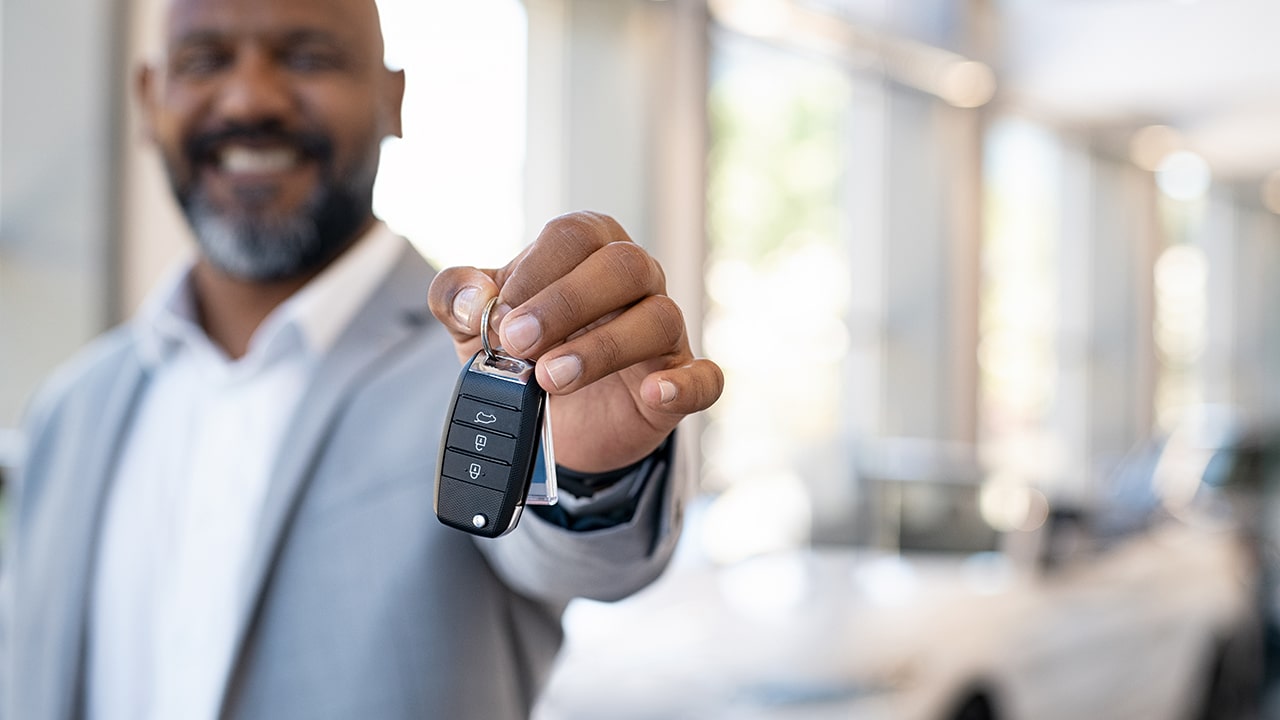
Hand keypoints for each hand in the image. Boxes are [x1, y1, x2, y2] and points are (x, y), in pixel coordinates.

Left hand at [427, 211, 723, 472]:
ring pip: (660, 318)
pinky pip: (704, 378)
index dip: (535, 272)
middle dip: (566, 304)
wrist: (547, 423)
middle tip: (518, 344)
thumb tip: (471, 297)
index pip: (573, 236)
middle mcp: (635, 279)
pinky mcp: (678, 382)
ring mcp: (664, 331)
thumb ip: (456, 299)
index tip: (498, 317)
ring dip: (604, 348)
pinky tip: (655, 392)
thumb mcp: (473, 325)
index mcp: (588, 248)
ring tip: (551, 379)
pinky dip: (685, 385)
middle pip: (623, 265)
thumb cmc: (520, 352)